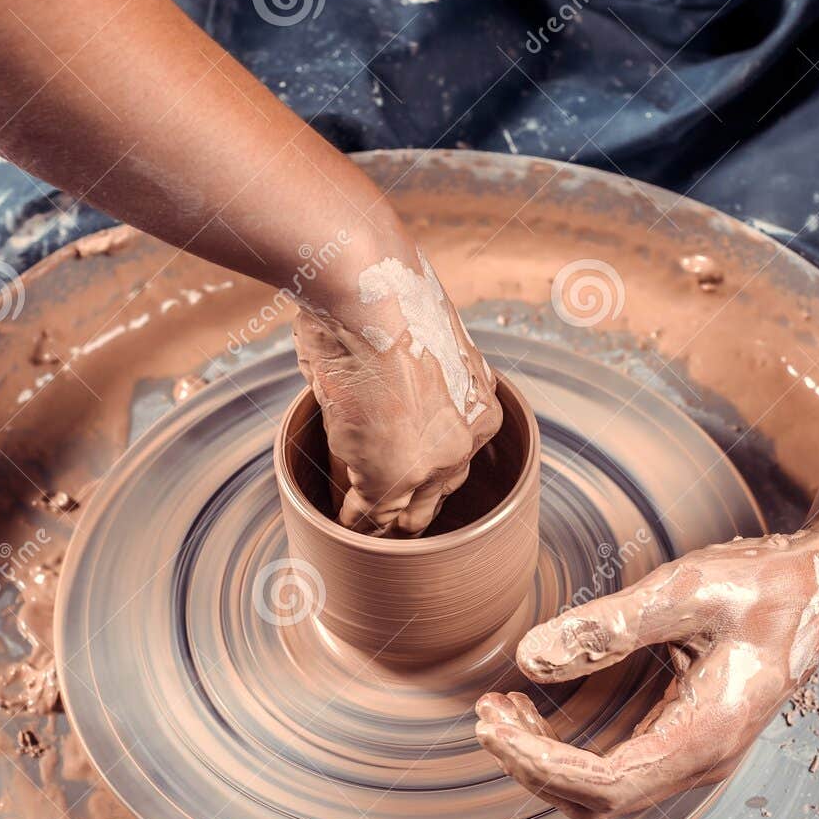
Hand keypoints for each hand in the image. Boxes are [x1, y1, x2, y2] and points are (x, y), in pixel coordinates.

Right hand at [293, 247, 500, 536]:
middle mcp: (466, 440)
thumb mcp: (417, 339)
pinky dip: (350, 520)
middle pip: (439, 495)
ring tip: (360, 530)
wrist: (369, 288)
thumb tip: (381, 389)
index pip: (456, 459)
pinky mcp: (391, 477)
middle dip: (411, 506)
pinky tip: (338, 519)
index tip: (406, 479)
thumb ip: (412, 375)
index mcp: (479, 405)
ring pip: (406, 516)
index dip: (427, 473)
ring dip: (381, 524)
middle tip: (386, 517)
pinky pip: (368, 516)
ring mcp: (432, 464)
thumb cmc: (384, 295)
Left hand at [474, 520, 818, 818]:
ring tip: (498, 709)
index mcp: (707, 734)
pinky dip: (564, 748)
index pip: (605, 783)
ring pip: (601, 791)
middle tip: (484, 714)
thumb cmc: (766, 584)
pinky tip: (533, 708)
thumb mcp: (688, 590)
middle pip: (596, 800)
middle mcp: (700, 759)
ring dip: (543, 760)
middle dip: (531, 765)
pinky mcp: (680, 736)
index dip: (540, 763)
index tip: (492, 724)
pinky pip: (612, 766)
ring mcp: (691, 753)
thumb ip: (608, 624)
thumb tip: (529, 655)